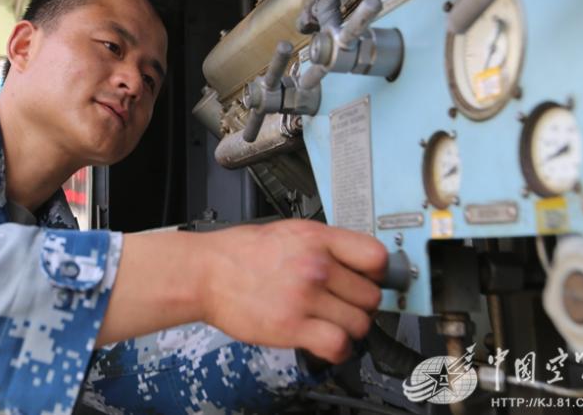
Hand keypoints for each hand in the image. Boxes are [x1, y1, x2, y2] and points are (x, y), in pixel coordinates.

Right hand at [200, 219, 385, 363]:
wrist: (204, 272)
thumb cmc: (238, 253)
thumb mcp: (286, 232)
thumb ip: (322, 245)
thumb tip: (354, 261)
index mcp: (316, 238)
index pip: (376, 257)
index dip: (379, 273)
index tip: (373, 281)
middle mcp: (315, 266)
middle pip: (371, 295)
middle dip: (361, 305)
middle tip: (344, 306)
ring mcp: (305, 296)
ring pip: (360, 323)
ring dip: (350, 329)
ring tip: (332, 324)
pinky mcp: (292, 326)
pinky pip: (338, 345)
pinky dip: (338, 349)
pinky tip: (326, 342)